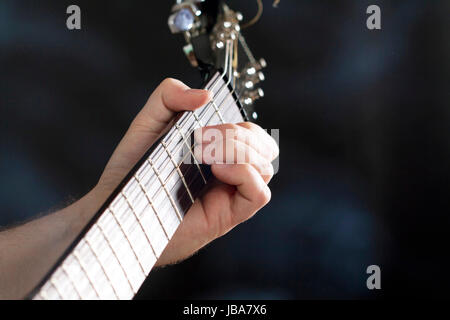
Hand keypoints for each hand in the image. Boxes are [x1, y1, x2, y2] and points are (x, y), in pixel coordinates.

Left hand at [88, 78, 278, 265]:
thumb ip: (170, 96)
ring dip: (238, 150)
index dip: (239, 125)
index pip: (253, 134)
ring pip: (266, 166)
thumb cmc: (135, 168)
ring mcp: (231, 194)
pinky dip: (244, 173)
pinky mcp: (229, 215)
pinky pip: (260, 193)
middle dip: (237, 134)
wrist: (119, 202)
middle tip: (200, 140)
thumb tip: (206, 94)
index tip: (204, 127)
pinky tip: (217, 170)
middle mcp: (230, 172)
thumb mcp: (150, 121)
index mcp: (219, 151)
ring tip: (203, 155)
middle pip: (264, 147)